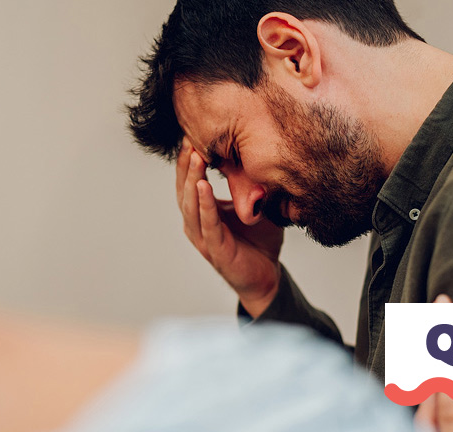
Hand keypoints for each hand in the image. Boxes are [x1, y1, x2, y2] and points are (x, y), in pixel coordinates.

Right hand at [175, 140, 283, 316]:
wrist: (267, 276)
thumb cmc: (259, 241)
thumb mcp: (255, 205)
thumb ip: (251, 184)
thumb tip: (259, 153)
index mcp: (203, 211)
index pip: (190, 181)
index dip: (189, 159)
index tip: (191, 134)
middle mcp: (197, 223)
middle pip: (185, 189)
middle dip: (186, 164)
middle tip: (189, 139)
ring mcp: (203, 237)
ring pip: (191, 204)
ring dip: (192, 179)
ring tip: (194, 158)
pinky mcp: (216, 249)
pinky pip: (208, 223)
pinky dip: (205, 204)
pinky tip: (203, 187)